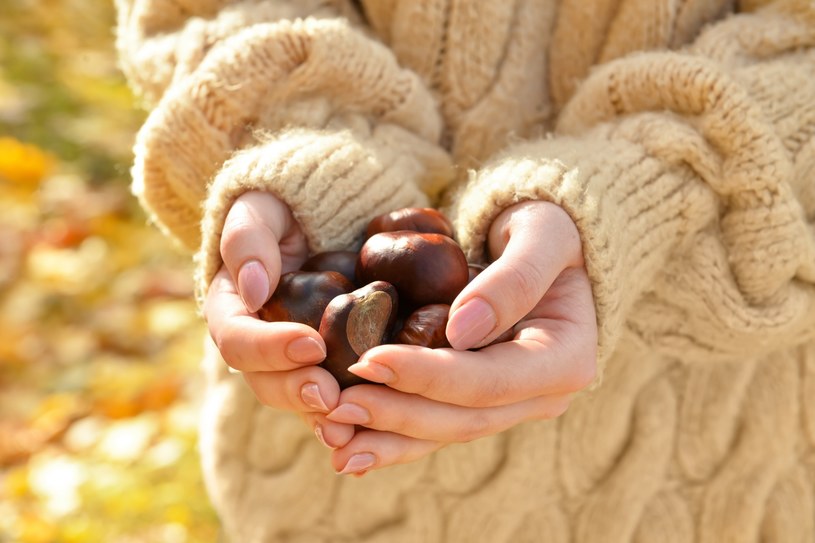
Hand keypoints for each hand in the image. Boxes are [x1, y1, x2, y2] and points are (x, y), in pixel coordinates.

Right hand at [203, 191, 354, 448]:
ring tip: (352, 419)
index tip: (310, 344)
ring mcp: (291, 361)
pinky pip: (334, 399)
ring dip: (323, 414)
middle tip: (331, 393)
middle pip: (266, 381)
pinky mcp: (326, 367)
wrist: (315, 219)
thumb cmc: (281, 210)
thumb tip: (253, 287)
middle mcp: (256, 344)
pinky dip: (351, 415)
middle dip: (297, 391)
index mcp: (231, 310)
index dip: (268, 348)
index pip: (236, 339)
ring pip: (299, 398)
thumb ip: (248, 240)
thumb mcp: (259, 209)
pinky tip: (374, 422)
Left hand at [325, 201, 597, 474]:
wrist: (548, 244)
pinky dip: (392, 436)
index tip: (368, 360)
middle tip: (335, 406)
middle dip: (396, 414)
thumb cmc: (548, 228)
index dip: (427, 376)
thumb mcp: (543, 234)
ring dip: (386, 438)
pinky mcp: (479, 400)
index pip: (487, 380)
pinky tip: (350, 448)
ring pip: (443, 432)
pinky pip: (434, 424)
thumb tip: (462, 331)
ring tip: (333, 437)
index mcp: (564, 359)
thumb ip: (514, 280)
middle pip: (461, 418)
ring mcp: (509, 403)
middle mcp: (539, 395)